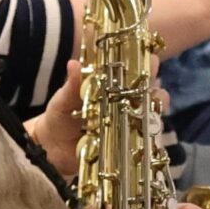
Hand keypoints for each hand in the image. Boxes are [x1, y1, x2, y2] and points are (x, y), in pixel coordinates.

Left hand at [22, 53, 170, 177]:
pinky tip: (147, 133)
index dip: (145, 64)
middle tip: (155, 87)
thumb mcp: (64, 99)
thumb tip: (74, 63)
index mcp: (112, 86)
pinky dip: (148, 136)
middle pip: (150, 92)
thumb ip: (72, 84)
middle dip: (156, 89)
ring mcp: (128, 124)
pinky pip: (145, 140)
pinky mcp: (129, 144)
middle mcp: (125, 103)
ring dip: (155, 113)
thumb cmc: (60, 116)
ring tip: (151, 111)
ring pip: (151, 115)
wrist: (53, 147)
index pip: (133, 71)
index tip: (151, 60)